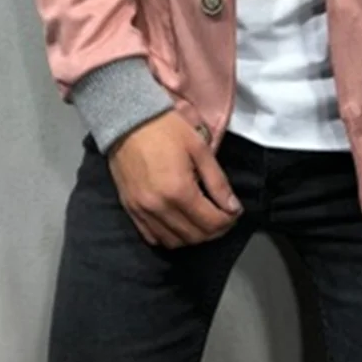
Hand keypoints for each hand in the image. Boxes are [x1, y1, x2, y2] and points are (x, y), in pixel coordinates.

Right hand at [108, 111, 242, 248]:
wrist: (127, 120)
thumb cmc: (166, 128)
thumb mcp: (200, 148)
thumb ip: (217, 182)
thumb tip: (232, 207)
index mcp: (179, 191)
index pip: (211, 223)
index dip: (228, 220)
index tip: (234, 211)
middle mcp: (159, 207)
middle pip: (194, 236)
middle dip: (214, 230)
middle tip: (223, 216)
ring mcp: (142, 211)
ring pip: (174, 242)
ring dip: (193, 236)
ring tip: (203, 220)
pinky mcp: (130, 210)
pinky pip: (152, 237)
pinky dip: (170, 236)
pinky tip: (179, 223)